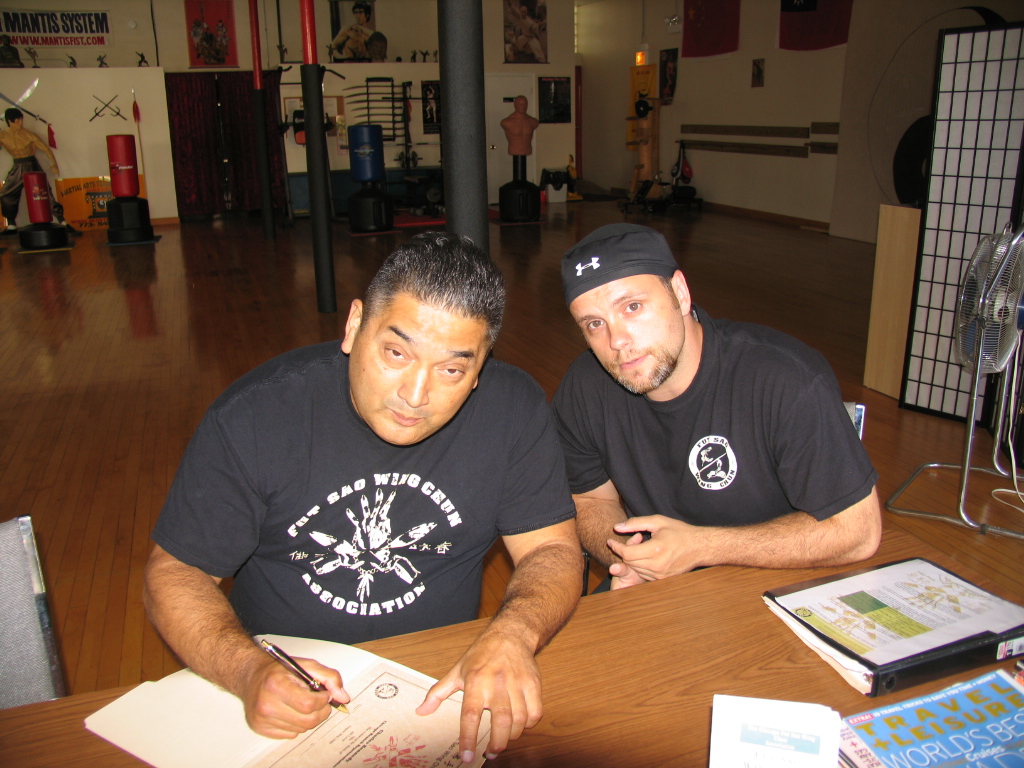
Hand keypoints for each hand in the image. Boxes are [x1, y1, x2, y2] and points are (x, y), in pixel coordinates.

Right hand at [240, 656, 348, 738]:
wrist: (251, 676)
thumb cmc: (279, 670)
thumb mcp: (306, 665)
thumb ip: (329, 678)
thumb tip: (343, 697)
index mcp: (276, 685)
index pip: (309, 704)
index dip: (323, 700)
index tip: (324, 694)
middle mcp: (266, 704)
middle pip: (308, 721)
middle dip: (321, 712)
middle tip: (319, 701)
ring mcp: (262, 719)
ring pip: (301, 729)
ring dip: (309, 718)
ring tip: (302, 703)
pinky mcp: (260, 729)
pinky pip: (290, 735)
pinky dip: (297, 725)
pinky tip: (291, 711)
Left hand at [416, 629, 541, 762]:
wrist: (509, 635)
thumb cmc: (481, 655)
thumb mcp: (457, 671)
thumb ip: (438, 693)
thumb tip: (421, 712)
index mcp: (475, 682)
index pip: (470, 715)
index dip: (468, 738)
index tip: (466, 757)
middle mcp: (496, 683)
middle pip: (501, 721)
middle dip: (497, 744)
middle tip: (490, 753)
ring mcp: (517, 683)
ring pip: (520, 719)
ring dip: (512, 736)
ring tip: (503, 741)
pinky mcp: (533, 684)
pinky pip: (535, 712)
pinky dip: (529, 725)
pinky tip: (519, 725)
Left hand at [607, 515, 706, 580]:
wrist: (699, 547)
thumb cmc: (679, 531)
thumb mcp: (657, 522)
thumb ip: (636, 523)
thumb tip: (617, 527)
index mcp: (656, 550)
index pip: (627, 553)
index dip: (616, 547)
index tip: (610, 541)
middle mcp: (657, 565)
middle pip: (629, 563)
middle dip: (623, 552)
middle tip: (625, 542)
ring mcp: (660, 575)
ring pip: (635, 569)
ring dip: (631, 560)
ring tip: (637, 548)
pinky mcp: (663, 579)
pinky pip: (643, 574)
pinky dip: (640, 566)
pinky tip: (645, 556)